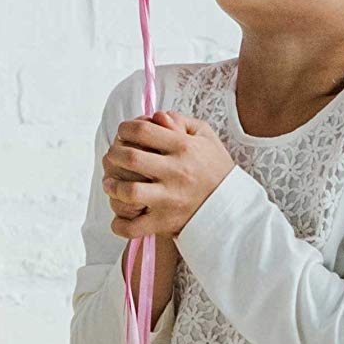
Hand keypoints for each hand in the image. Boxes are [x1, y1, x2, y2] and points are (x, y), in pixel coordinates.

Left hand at [103, 108, 235, 239]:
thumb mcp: (206, 137)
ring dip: (112, 186)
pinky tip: (119, 218)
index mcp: (184, 147)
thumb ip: (181, 121)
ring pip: (128, 192)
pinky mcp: (166, 222)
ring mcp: (170, 199)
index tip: (123, 133)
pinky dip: (120, 224)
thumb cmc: (215, 168)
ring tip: (110, 183)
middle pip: (130, 158)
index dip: (125, 129)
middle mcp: (176, 172)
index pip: (142, 130)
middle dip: (113, 155)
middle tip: (113, 156)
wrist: (233, 206)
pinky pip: (134, 227)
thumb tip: (156, 116)